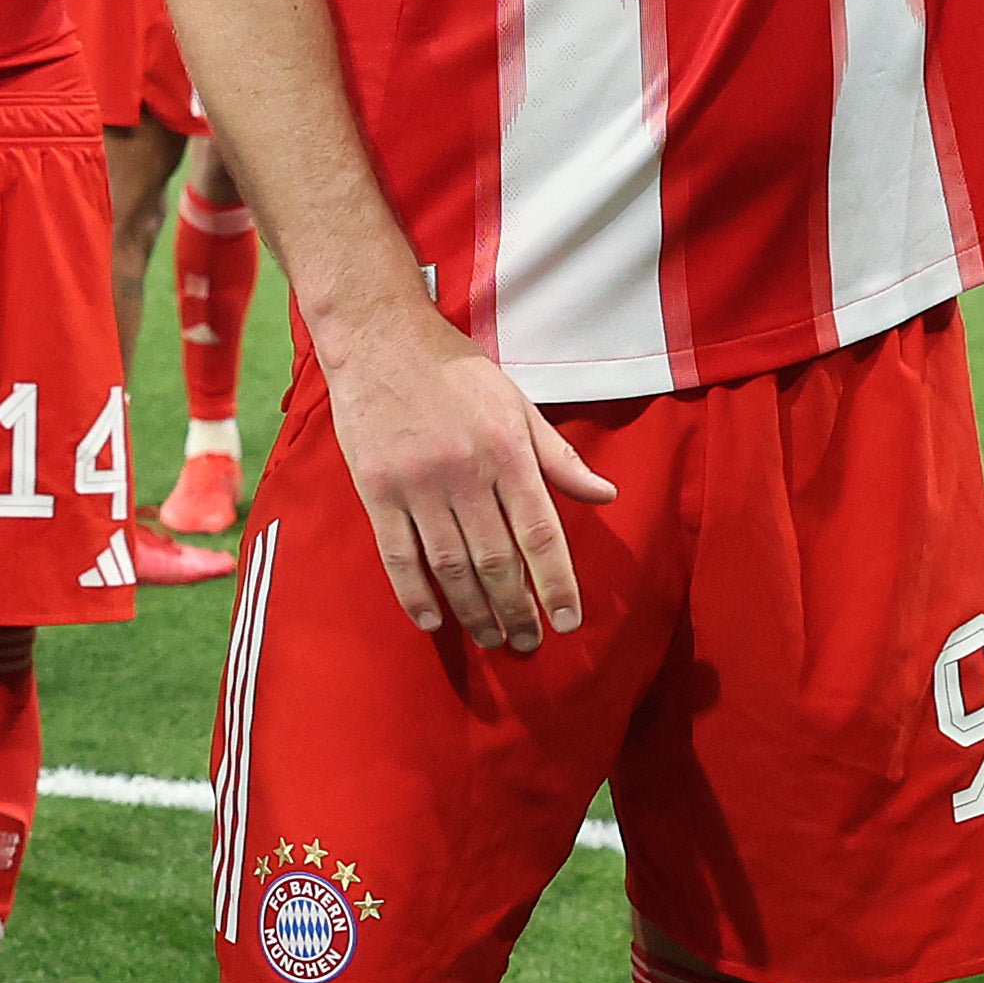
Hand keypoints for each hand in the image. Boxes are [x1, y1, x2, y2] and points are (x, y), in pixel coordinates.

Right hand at [313, 299, 617, 650]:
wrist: (379, 338)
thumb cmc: (455, 372)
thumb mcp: (517, 404)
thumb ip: (558, 456)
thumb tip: (607, 495)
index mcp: (507, 451)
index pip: (540, 533)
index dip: (556, 583)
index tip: (568, 622)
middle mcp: (465, 473)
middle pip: (497, 560)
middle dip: (517, 610)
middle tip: (529, 644)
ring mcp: (417, 484)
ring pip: (451, 566)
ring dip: (474, 611)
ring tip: (491, 639)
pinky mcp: (376, 490)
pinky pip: (398, 555)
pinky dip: (416, 594)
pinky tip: (434, 621)